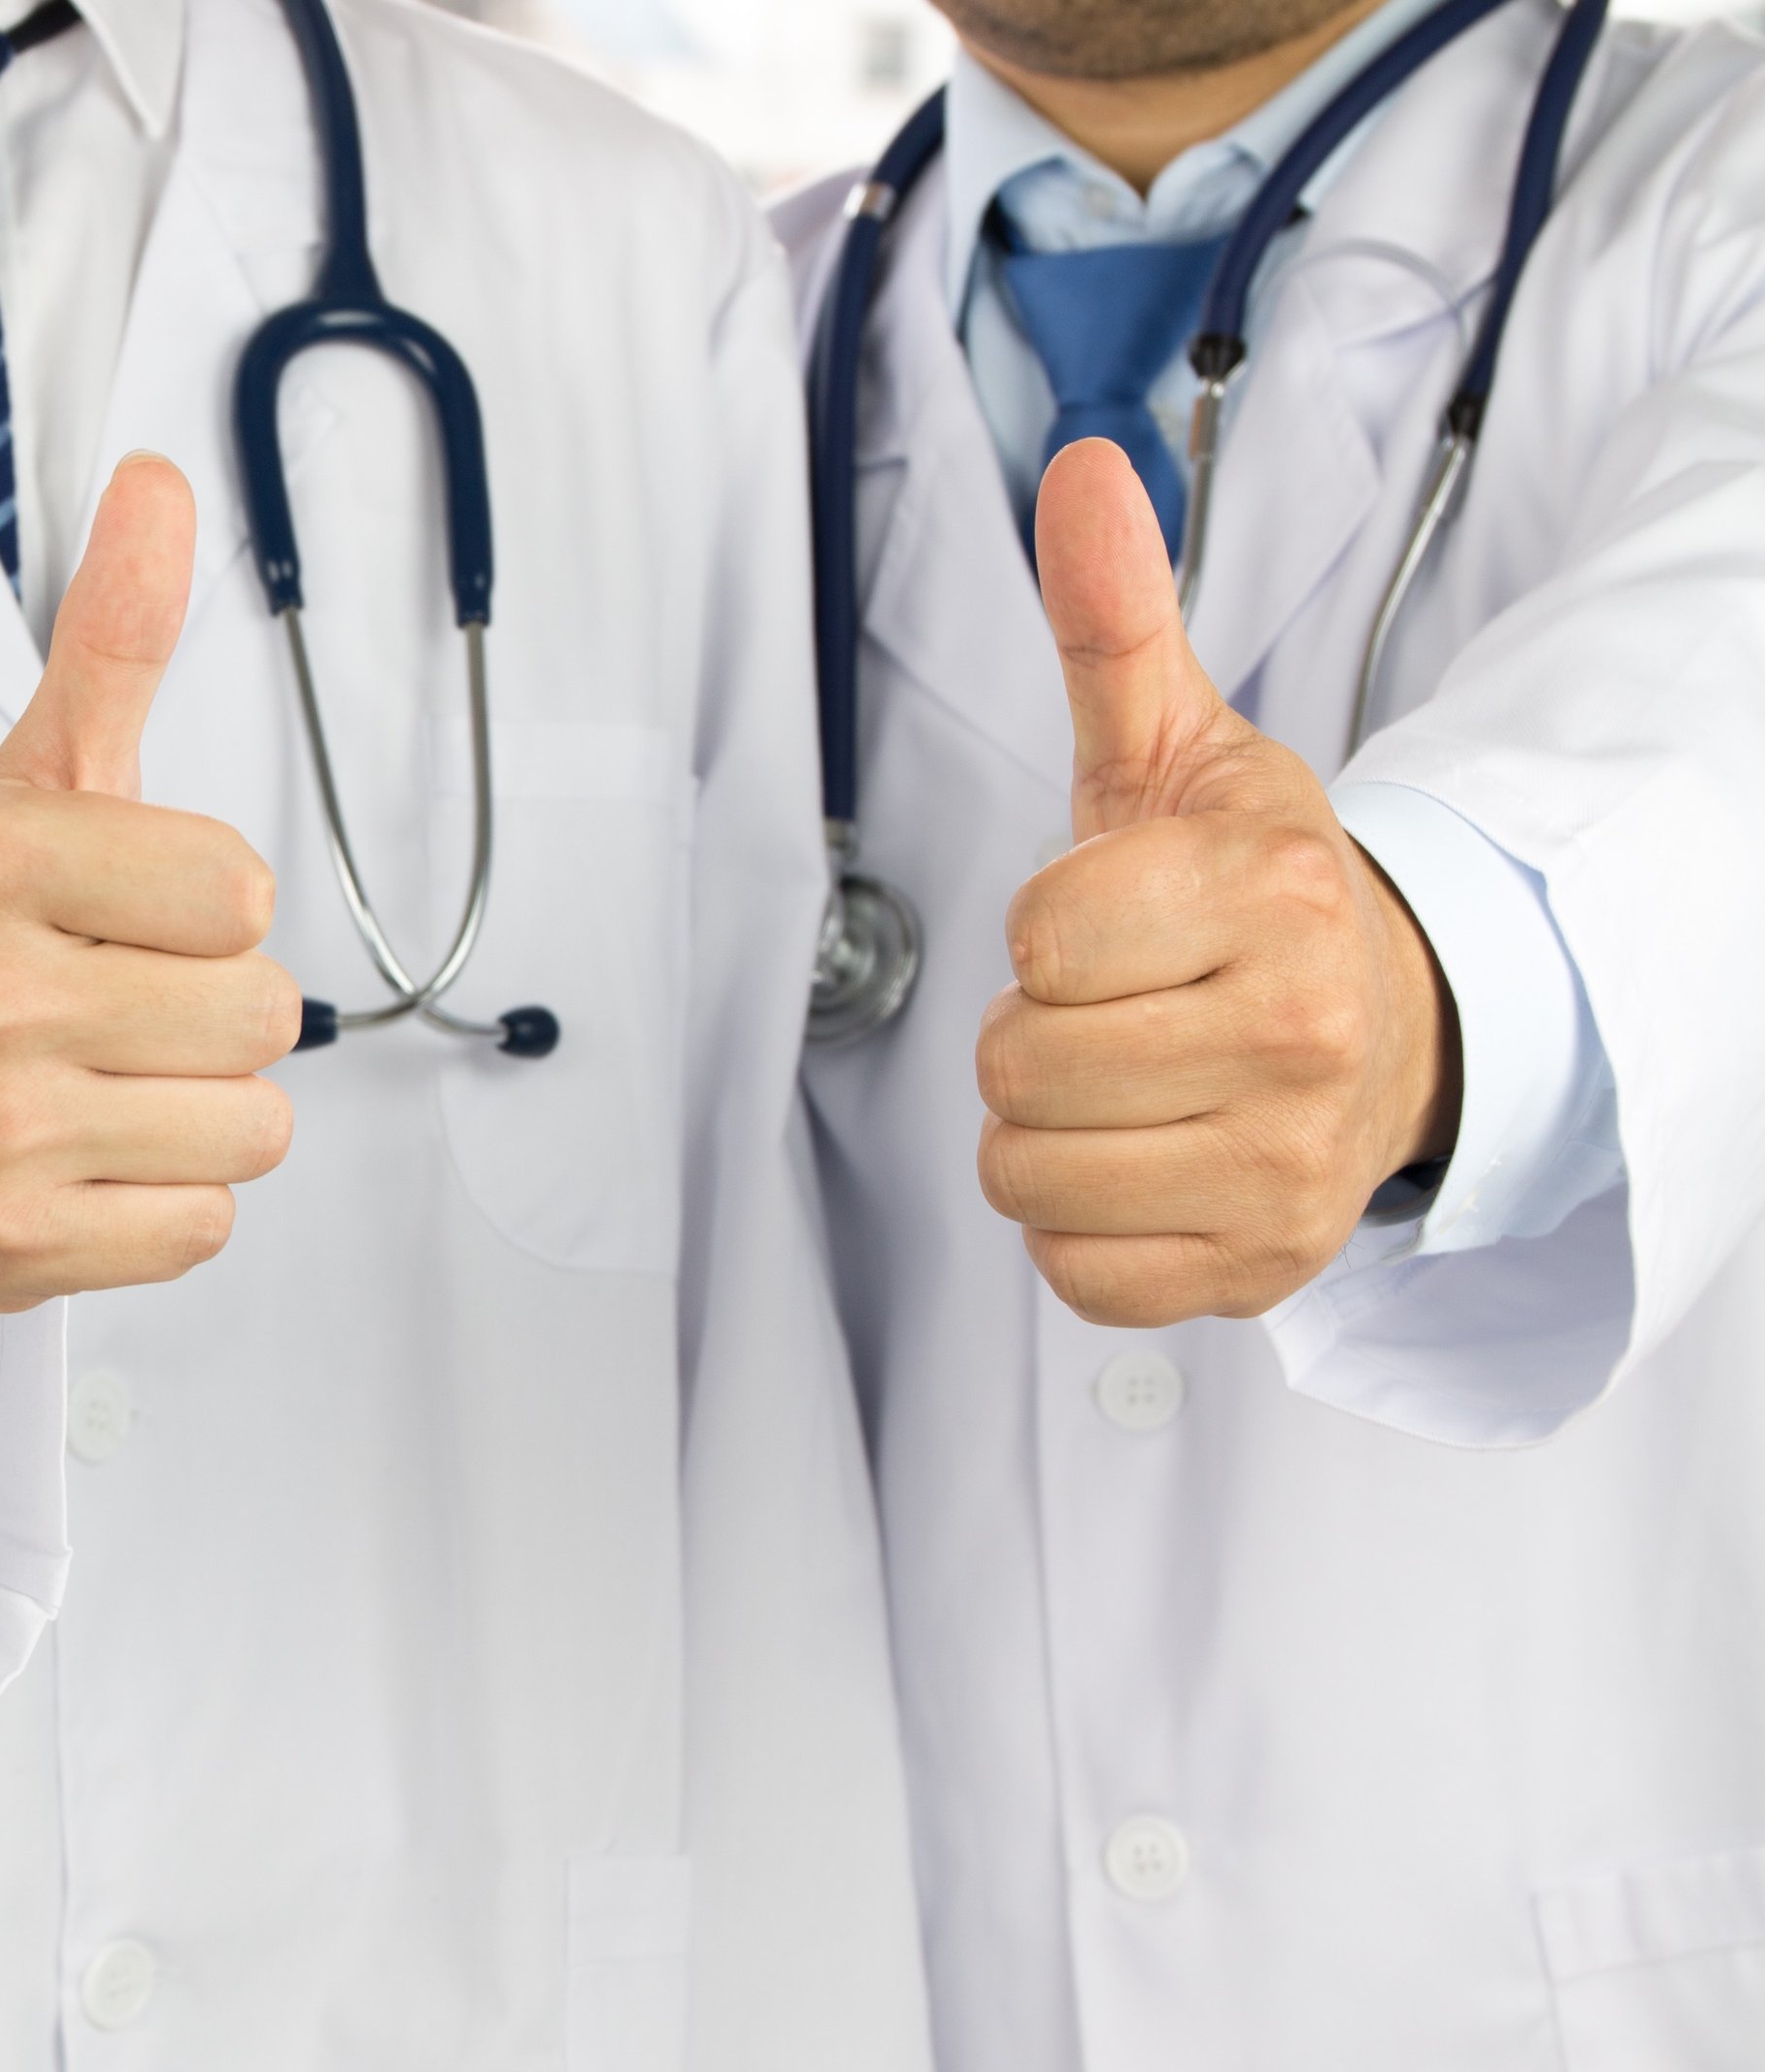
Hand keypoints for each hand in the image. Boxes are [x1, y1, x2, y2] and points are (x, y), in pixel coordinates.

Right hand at [0, 454, 296, 1310]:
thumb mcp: (33, 785)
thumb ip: (110, 641)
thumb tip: (159, 480)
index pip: (244, 893)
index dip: (205, 912)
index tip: (117, 920)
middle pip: (265, 1017)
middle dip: (211, 1020)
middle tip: (106, 1017)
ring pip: (249, 1129)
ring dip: (198, 1118)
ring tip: (100, 1093)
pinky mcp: (7, 1246)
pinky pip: (204, 1229)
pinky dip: (165, 1209)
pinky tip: (84, 1167)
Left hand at [974, 441, 1459, 1325]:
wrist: (1379, 1027)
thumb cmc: (1246, 898)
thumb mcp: (1176, 750)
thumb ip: (1114, 620)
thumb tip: (1084, 473)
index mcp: (1273, 895)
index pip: (1041, 937)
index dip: (1047, 929)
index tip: (1113, 920)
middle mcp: (1297, 1034)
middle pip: (1016, 1066)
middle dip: (1036, 1035)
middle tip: (1118, 1009)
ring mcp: (1284, 1164)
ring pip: (1024, 1175)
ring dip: (1044, 1133)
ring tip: (1126, 1083)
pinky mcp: (1256, 1267)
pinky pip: (1072, 1272)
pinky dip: (1080, 1230)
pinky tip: (1144, 1163)